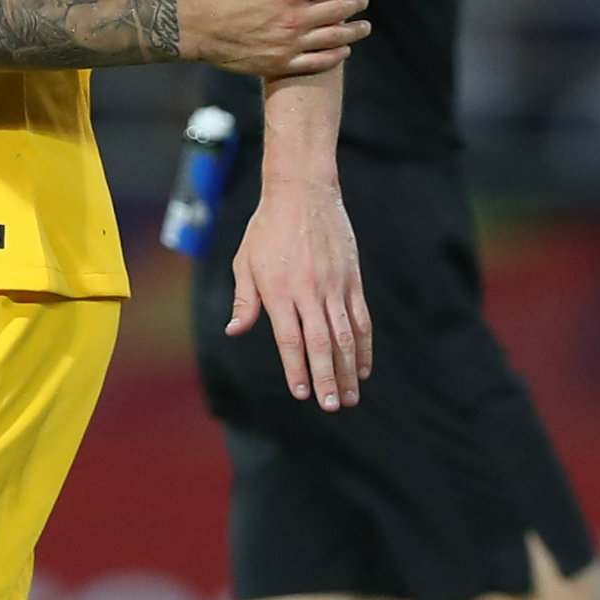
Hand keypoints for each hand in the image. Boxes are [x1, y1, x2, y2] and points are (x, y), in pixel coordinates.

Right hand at [175, 0, 369, 75]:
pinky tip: (343, 50)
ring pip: (334, 37)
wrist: (192, 28)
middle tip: (363, 0)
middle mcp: (293, 18)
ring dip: (354, 31)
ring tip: (363, 27)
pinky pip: (317, 62)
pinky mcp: (280, 64)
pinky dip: (335, 56)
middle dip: (356, 2)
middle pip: (339, 9)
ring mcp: (288, 43)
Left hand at [228, 177, 369, 409]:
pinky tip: (364, 365)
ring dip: (349, 368)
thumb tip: (235, 332)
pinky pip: (361, 318)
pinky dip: (364, 344)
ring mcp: (334, 285)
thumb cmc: (266, 229)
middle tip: (332, 406)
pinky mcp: (352, 278)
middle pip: (321, 343)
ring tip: (350, 395)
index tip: (302, 393)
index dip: (297, 369)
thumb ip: (244, 301)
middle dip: (327, 378)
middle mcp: (309, 291)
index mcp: (279, 290)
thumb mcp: (245, 262)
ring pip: (346, 335)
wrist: (302, 193)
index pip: (290, 340)